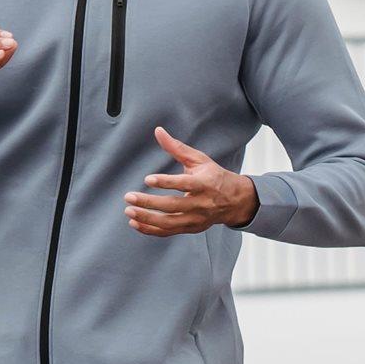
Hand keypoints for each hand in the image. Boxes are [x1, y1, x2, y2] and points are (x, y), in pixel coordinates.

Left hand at [124, 127, 260, 234]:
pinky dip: (151, 230)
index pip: (184, 184)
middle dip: (149, 203)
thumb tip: (158, 131)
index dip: (166, 182)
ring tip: (129, 211)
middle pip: (173, 206)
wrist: (234, 201)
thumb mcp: (199, 159)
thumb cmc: (214, 177)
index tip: (148, 179)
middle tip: (129, 197)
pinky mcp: (191, 228)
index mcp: (205, 184)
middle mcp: (201, 204)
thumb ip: (177, 147)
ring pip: (169, 222)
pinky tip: (136, 223)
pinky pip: (168, 232)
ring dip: (147, 218)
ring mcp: (196, 219)